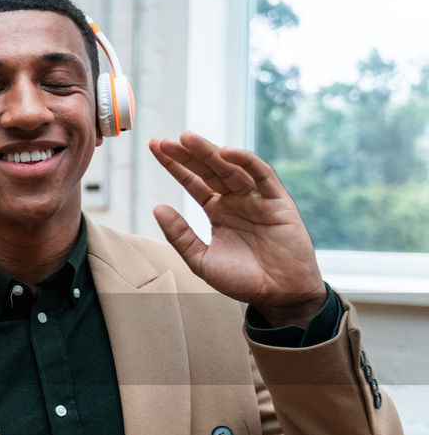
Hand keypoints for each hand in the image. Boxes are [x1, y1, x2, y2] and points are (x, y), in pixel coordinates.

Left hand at [149, 132, 327, 326]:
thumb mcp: (200, 260)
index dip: (175, 165)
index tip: (156, 148)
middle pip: (208, 170)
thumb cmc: (241, 280)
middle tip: (165, 141)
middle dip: (187, 154)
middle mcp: (236, 200)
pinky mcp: (278, 201)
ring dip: (209, 152)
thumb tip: (157, 208)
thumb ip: (180, 235)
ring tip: (186, 139)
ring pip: (230, 168)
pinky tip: (226, 152)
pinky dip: (246, 161)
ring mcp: (256, 198)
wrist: (278, 295)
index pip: (193, 181)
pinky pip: (262, 175)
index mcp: (217, 211)